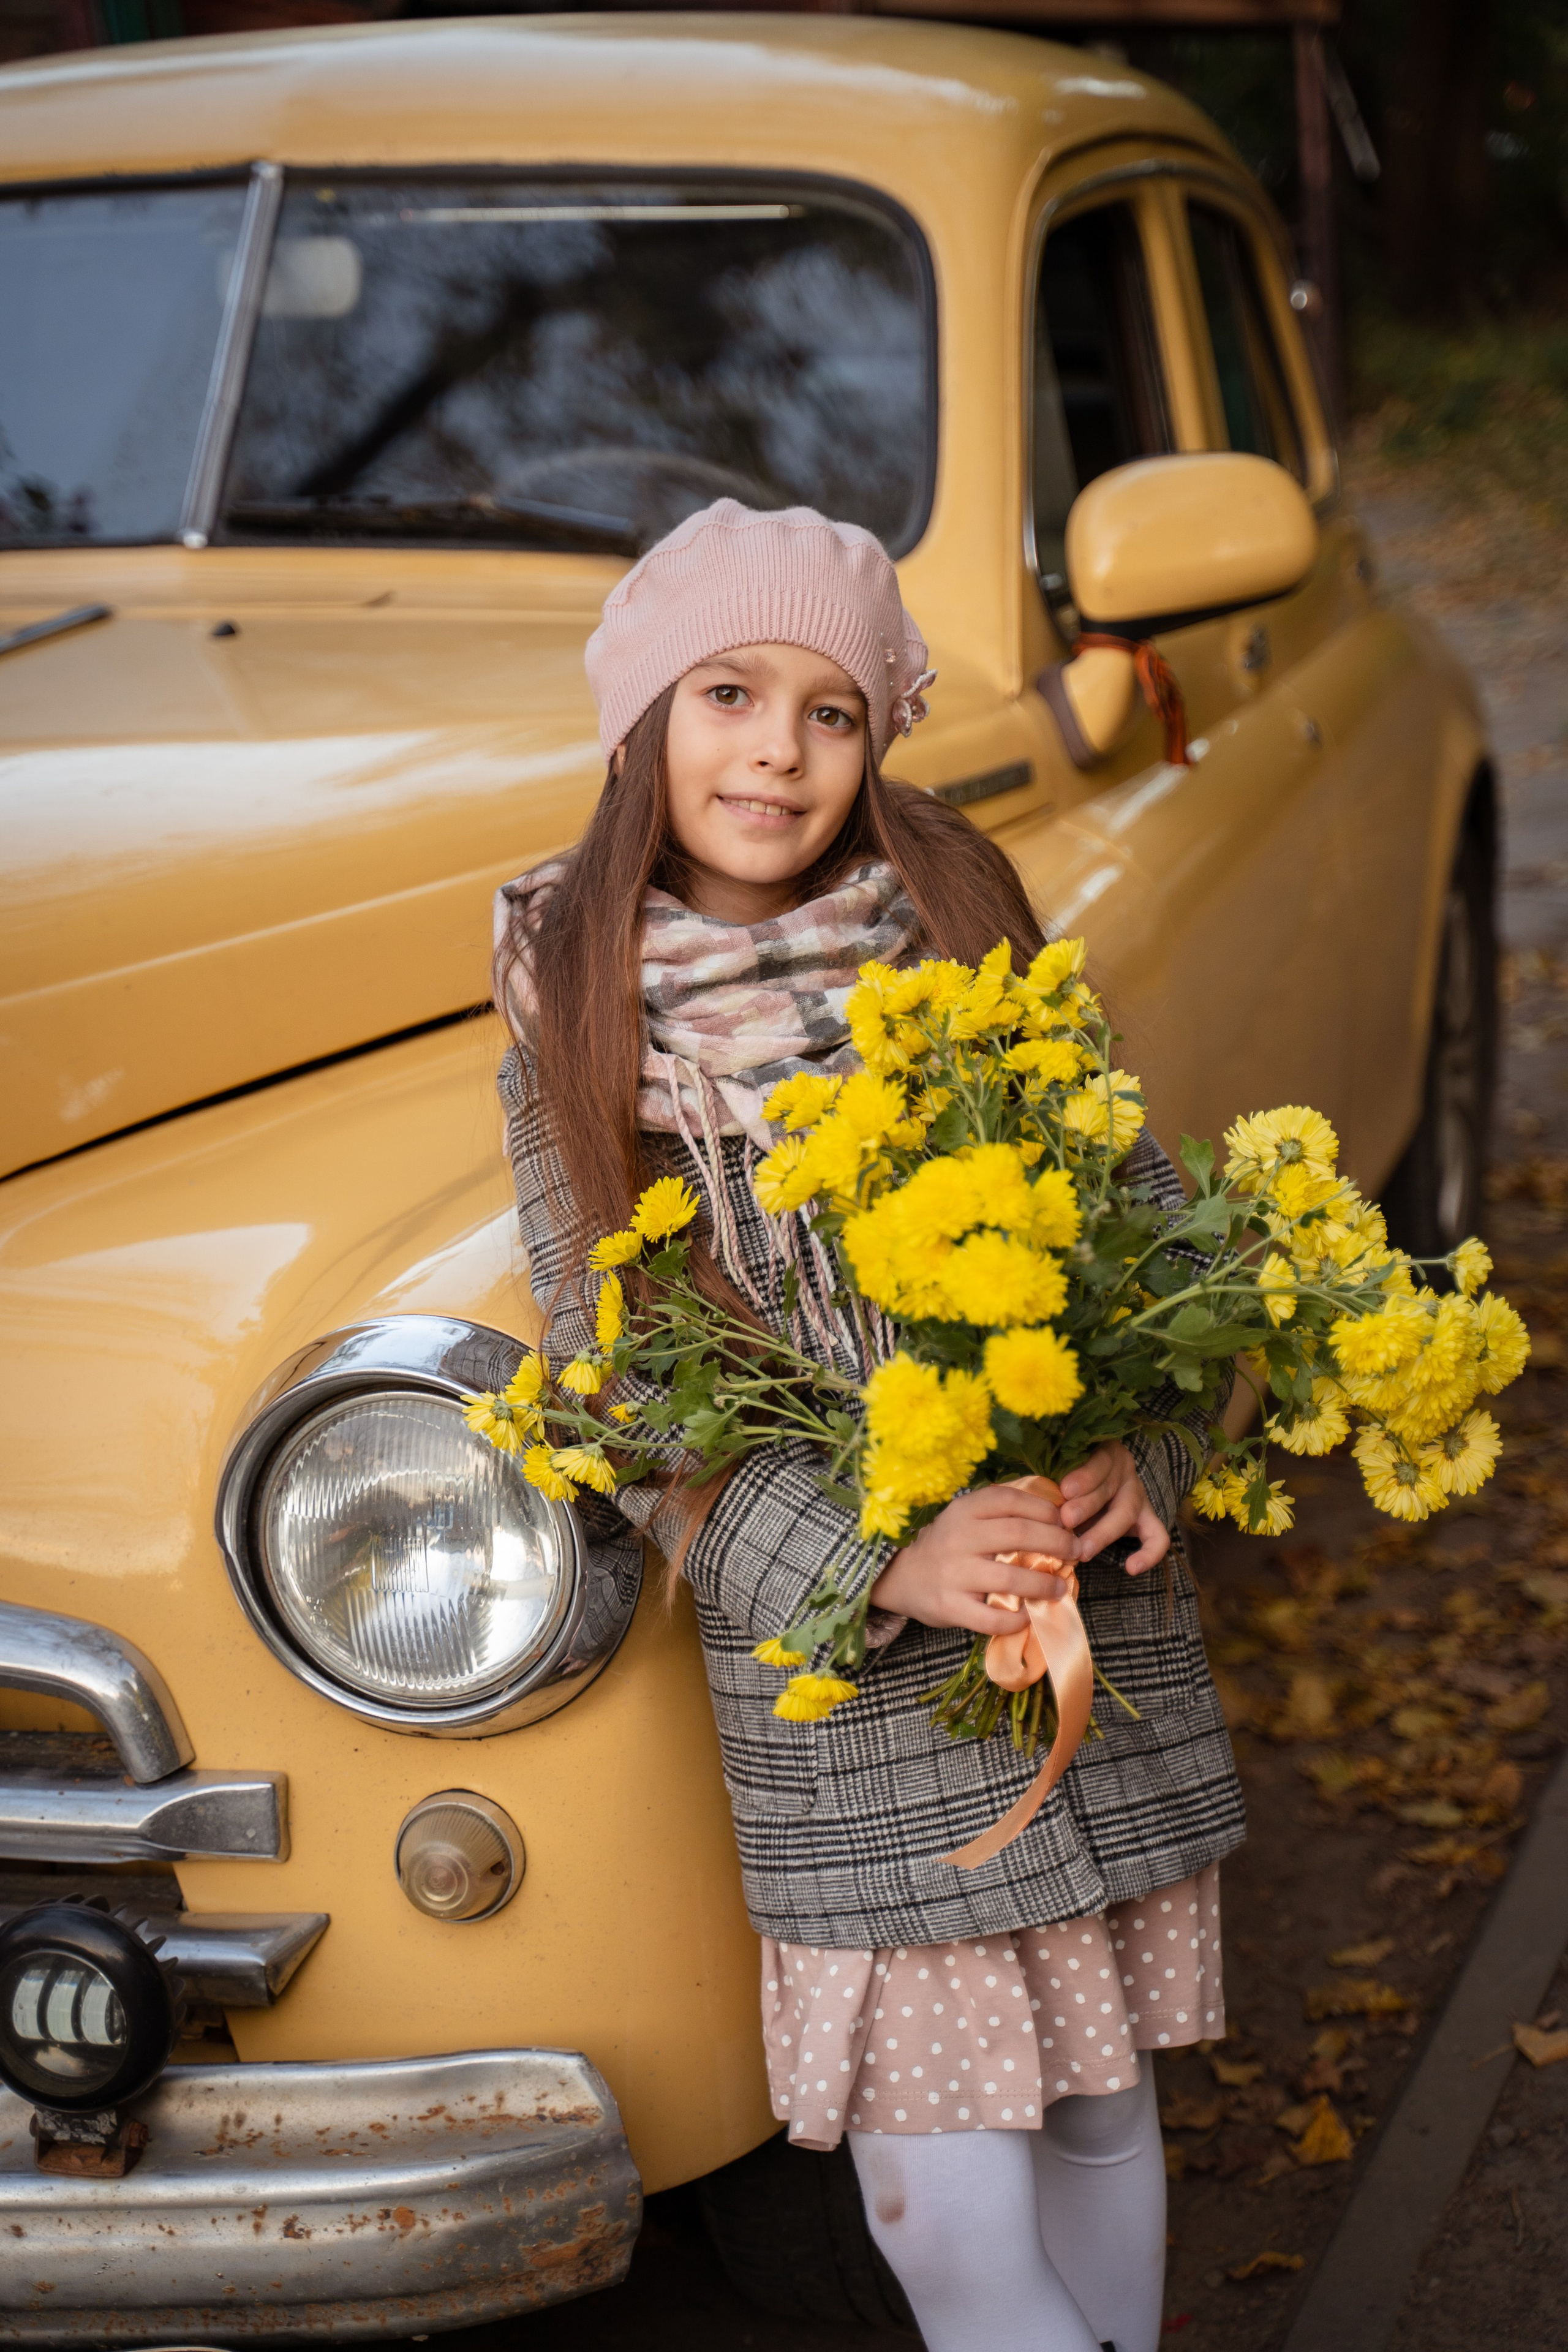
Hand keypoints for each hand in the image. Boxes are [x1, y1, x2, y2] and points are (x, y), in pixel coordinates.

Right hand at [869, 1484, 1081, 1636]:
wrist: (902, 1577)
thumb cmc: (948, 1545)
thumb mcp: (967, 1518)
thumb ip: (1002, 1514)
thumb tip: (1057, 1517)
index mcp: (965, 1510)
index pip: (1011, 1500)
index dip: (1046, 1509)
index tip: (1065, 1521)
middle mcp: (959, 1537)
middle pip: (1019, 1534)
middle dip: (1057, 1542)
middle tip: (1075, 1551)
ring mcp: (954, 1573)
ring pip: (1010, 1578)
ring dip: (1044, 1584)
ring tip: (1060, 1588)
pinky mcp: (951, 1606)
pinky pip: (992, 1617)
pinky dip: (1017, 1619)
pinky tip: (1028, 1616)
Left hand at [1058, 1443, 1168, 1575]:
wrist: (1104, 1483)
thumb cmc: (1074, 1479)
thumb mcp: (1066, 1470)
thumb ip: (1058, 1483)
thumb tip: (1036, 1502)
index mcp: (1104, 1454)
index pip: (1100, 1462)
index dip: (1084, 1477)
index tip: (1064, 1491)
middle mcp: (1124, 1474)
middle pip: (1110, 1489)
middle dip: (1087, 1506)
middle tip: (1066, 1520)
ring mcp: (1138, 1496)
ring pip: (1127, 1513)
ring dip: (1103, 1533)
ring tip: (1083, 1550)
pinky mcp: (1148, 1519)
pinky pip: (1158, 1537)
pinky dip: (1149, 1554)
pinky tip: (1131, 1568)